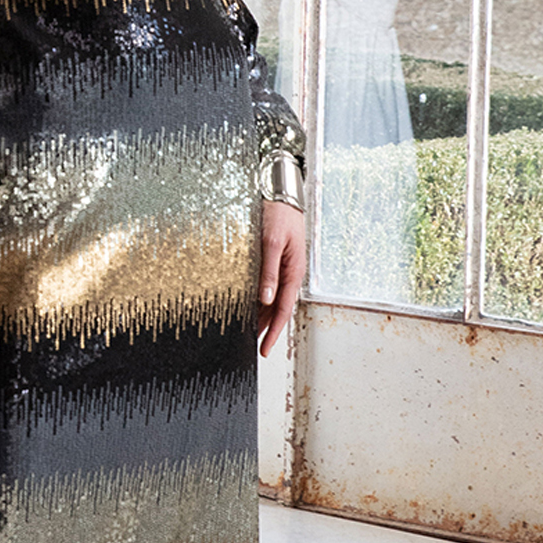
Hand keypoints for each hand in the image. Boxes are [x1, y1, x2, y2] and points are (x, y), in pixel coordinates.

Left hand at [257, 202, 305, 355]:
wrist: (280, 193)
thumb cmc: (279, 214)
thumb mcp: (272, 243)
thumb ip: (269, 271)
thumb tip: (265, 299)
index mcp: (293, 272)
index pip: (283, 310)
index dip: (274, 332)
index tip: (264, 349)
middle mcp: (289, 273)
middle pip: (277, 308)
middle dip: (267, 328)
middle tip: (253, 345)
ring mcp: (283, 267)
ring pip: (272, 299)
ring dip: (262, 315)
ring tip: (248, 330)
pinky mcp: (274, 260)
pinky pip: (269, 286)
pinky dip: (259, 299)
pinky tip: (249, 304)